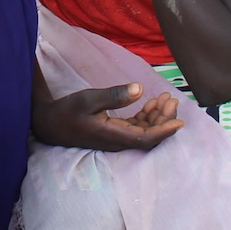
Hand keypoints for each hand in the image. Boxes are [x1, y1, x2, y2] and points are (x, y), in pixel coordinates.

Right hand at [31, 82, 183, 151]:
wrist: (50, 124)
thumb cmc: (68, 111)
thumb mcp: (88, 99)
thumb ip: (114, 95)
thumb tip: (140, 89)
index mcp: (113, 135)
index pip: (146, 139)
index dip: (164, 131)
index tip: (180, 122)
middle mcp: (118, 141)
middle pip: (149, 136)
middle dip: (164, 119)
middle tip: (172, 99)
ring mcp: (116, 137)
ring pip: (144, 131)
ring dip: (156, 116)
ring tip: (166, 98)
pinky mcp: (113, 132)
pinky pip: (136, 127)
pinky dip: (145, 116)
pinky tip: (151, 103)